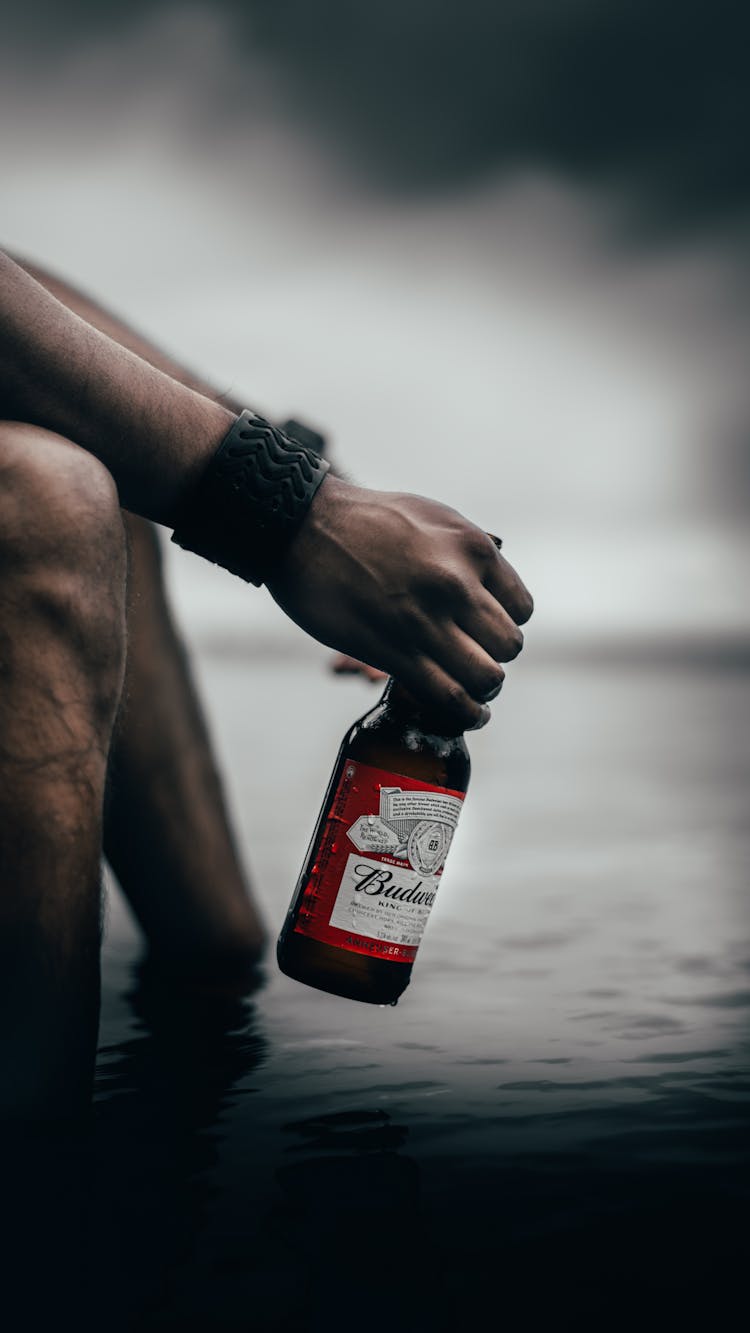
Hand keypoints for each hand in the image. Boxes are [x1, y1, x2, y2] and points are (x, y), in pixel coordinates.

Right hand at [266, 475, 532, 729]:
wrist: (303, 527)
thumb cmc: (364, 520)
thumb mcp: (433, 518)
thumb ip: (466, 553)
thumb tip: (492, 578)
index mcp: (473, 550)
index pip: (521, 609)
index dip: (504, 623)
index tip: (483, 630)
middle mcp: (457, 586)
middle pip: (508, 646)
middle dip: (495, 657)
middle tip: (473, 657)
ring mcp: (426, 622)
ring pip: (486, 677)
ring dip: (483, 690)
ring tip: (475, 692)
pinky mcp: (395, 653)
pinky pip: (448, 696)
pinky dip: (465, 714)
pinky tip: (469, 715)